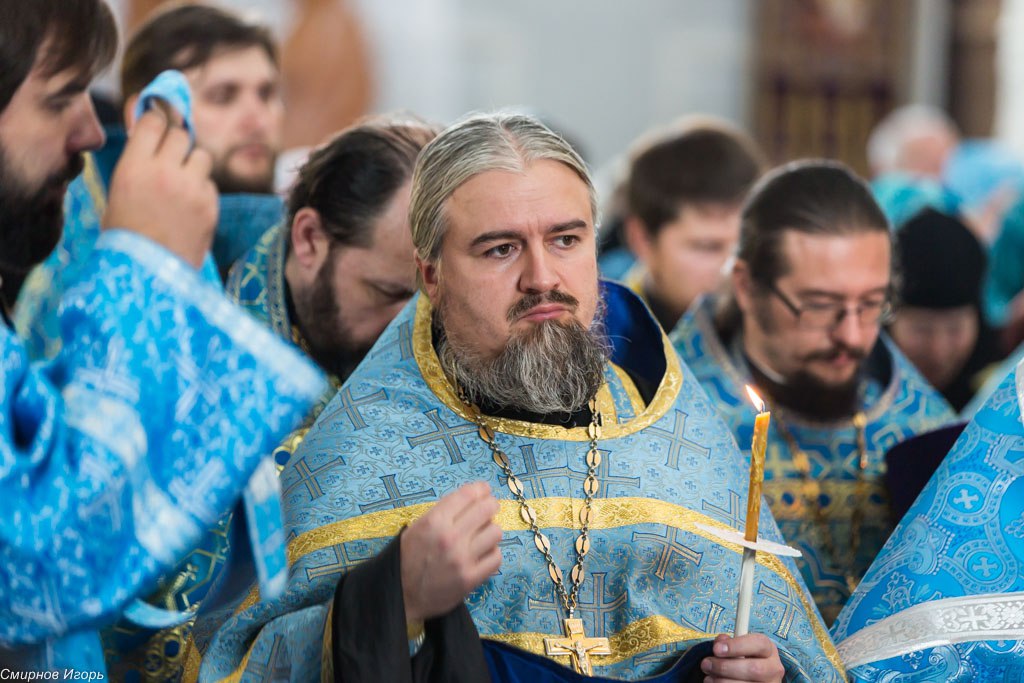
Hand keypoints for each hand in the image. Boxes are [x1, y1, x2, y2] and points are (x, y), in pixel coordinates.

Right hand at [102, 110, 216, 267]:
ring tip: (181, 184)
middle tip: (169, 158)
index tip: (157, 126)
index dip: (156, 122)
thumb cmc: (125, 235)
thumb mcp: (118, 192)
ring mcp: (191, 189)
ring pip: (202, 156)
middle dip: (176, 143)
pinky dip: (202, 190)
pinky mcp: (211, 206)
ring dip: (193, 164)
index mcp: (133, 167)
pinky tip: (189, 208)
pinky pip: (210, 184)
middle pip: (180, 134)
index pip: (152, 121)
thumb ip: (135, 158)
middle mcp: (164, 172)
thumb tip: (144, 117)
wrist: (148, 275)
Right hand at [400, 482, 501, 622]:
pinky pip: (496, 557)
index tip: (484, 490)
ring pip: (495, 532)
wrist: (402, 594)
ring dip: (491, 531)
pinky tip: (483, 554)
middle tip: (488, 510)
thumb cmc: (409, 558)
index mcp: (434, 521)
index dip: (481, 489)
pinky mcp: (470, 578)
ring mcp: (462, 558)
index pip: (468, 494)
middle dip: (490, 506)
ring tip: (483, 536)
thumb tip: (472, 496)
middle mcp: (450, 537)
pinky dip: (492, 554)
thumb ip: (443, 512)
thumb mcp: (418, 527)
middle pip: (486, 509)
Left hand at [700, 633, 784, 681]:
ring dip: (721, 681)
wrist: (754, 679)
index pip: (759, 643)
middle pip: (754, 669)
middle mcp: (773, 669)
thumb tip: (720, 642)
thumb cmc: (743, 660)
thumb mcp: (738, 648)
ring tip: (709, 677)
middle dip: (725, 666)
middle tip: (706, 664)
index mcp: (769, 650)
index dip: (737, 646)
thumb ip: (728, 643)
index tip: (716, 649)